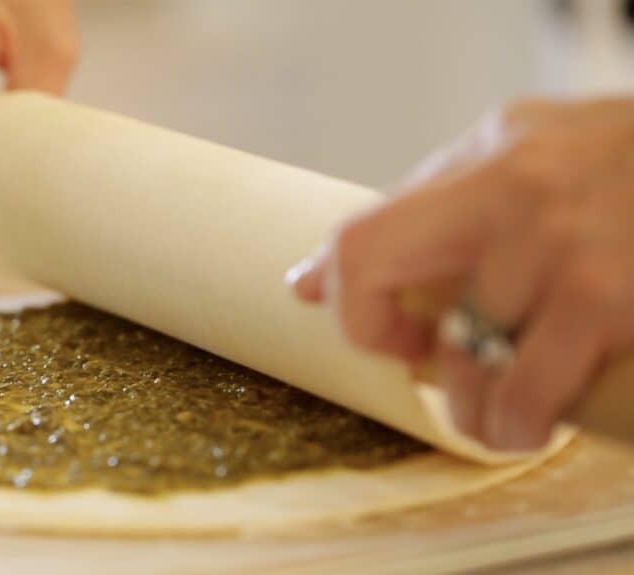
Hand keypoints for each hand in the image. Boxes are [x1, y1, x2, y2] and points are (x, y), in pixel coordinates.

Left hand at [288, 97, 633, 450]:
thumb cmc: (621, 165)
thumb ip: (423, 207)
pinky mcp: (612, 300)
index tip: (395, 335)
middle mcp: (515, 193)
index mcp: (486, 158)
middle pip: (390, 287)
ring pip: (464, 361)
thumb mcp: (523, 152)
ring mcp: (566, 247)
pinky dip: (519, 423)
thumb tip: (310, 281)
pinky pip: (529, 391)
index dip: (355, 307)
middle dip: (406, 356)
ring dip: (475, 410)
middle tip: (445, 375)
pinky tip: (531, 424)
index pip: (362, 240)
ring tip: (500, 416)